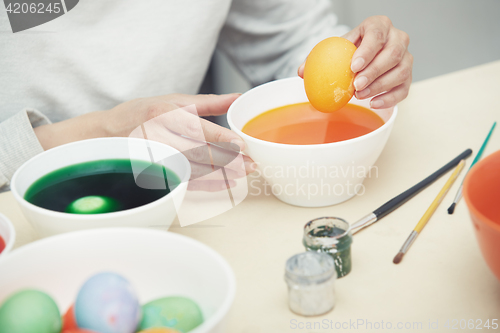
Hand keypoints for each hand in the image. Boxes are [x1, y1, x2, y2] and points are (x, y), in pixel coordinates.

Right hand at [35, 93, 254, 190]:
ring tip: (243, 175)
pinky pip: (185, 183)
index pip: (196, 128)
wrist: (106, 134)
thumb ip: (209, 102)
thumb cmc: (143, 112)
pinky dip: (207, 186)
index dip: (219, 138)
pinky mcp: (155, 174)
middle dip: (227, 160)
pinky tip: (225, 185)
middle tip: (251, 164)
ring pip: (193, 170)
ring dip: (221, 175)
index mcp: (164, 114)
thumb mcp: (174, 100)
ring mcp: (155, 158)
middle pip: (197, 152)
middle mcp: (158, 137)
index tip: (241, 145)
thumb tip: (238, 97)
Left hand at [298, 16, 412, 108]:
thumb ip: (317, 58)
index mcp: (379, 25)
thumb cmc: (349, 51)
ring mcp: (406, 57)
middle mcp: (398, 38)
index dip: (367, 50)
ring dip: (380, 86)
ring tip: (360, 95)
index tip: (353, 66)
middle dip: (374, 71)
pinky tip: (373, 103)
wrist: (364, 56)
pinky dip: (389, 98)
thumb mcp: (333, 48)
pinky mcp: (408, 76)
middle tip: (356, 85)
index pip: (377, 34)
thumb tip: (301, 72)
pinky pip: (404, 88)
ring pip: (401, 71)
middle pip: (393, 53)